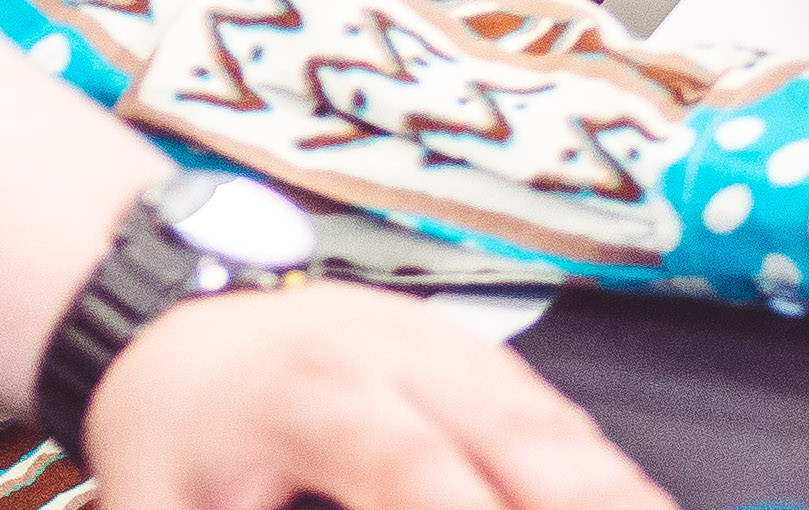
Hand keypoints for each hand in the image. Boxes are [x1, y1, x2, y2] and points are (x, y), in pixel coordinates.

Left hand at [79, 284, 672, 509]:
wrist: (175, 318)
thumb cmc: (171, 435)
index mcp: (309, 391)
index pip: (403, 460)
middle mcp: (392, 352)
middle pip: (514, 432)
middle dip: (581, 500)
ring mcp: (445, 345)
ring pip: (553, 422)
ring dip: (613, 490)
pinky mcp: (476, 356)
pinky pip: (555, 415)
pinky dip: (604, 472)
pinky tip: (637, 505)